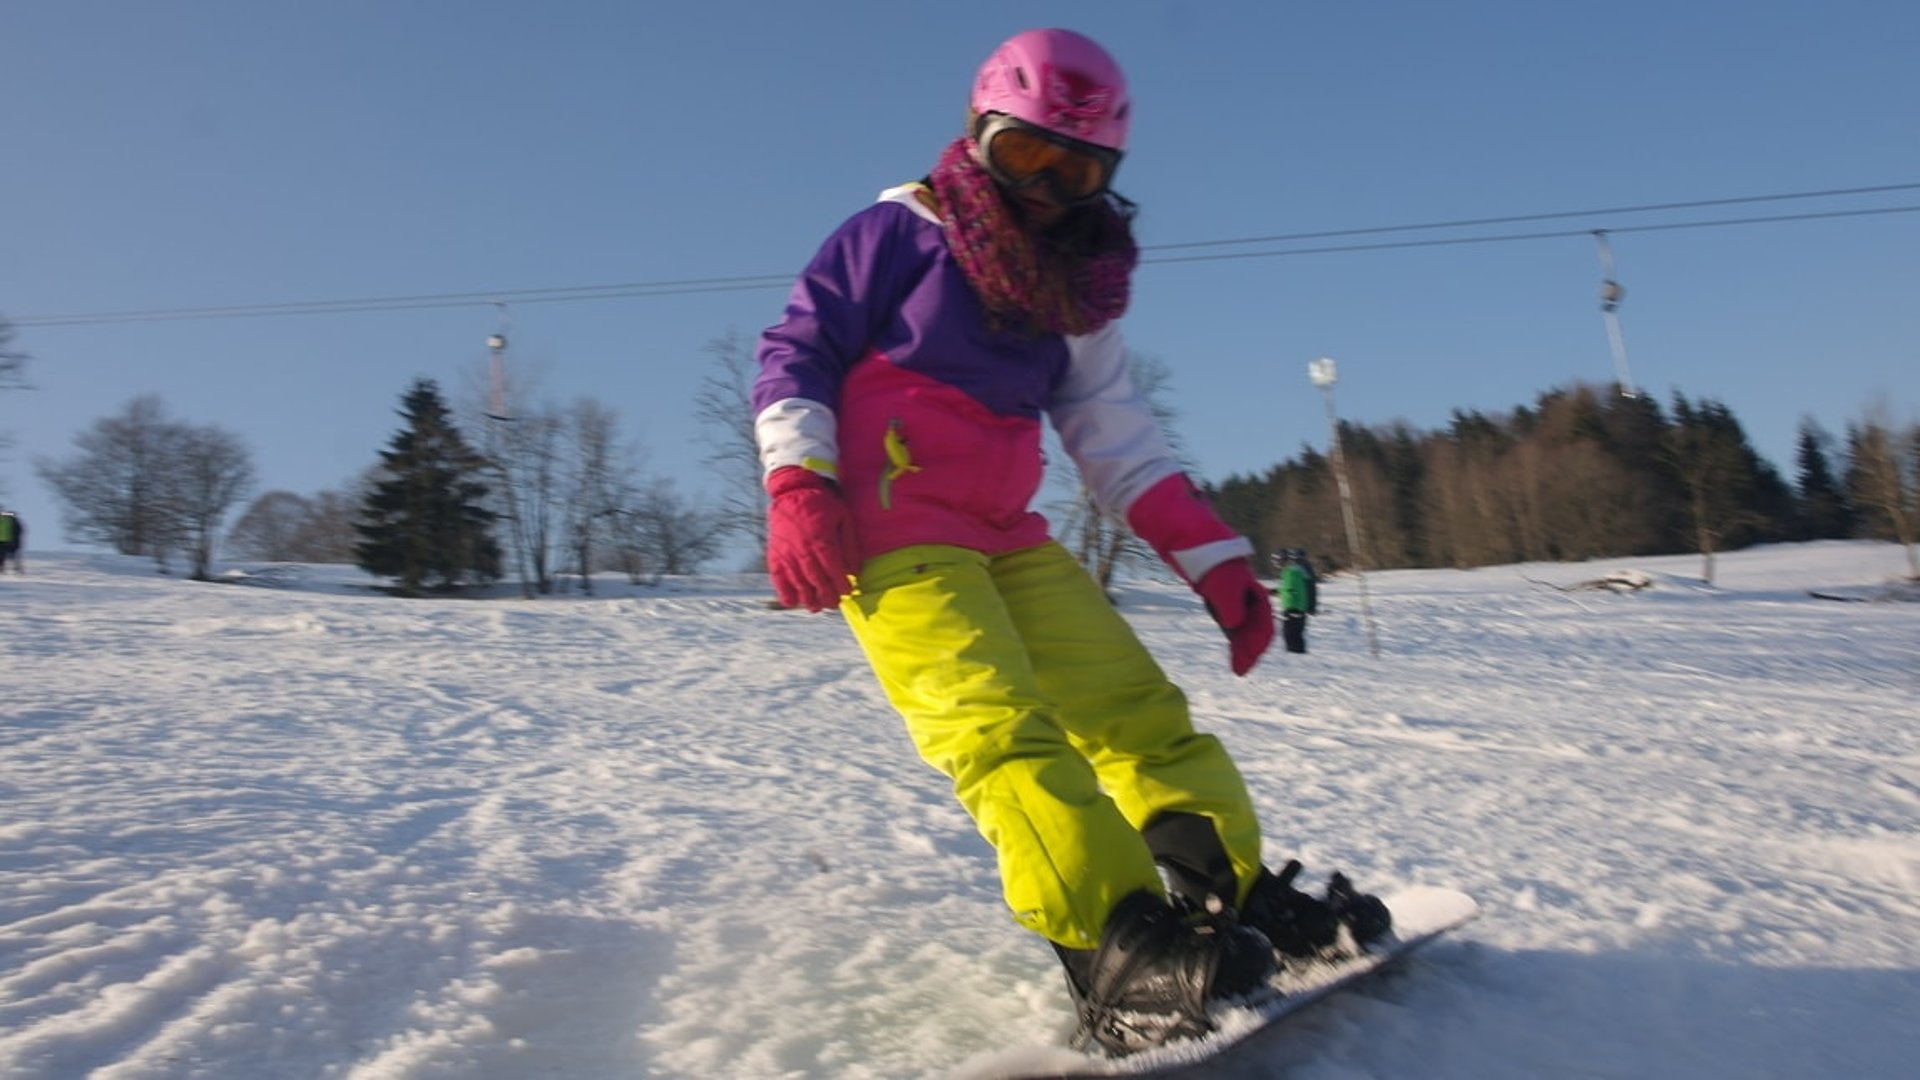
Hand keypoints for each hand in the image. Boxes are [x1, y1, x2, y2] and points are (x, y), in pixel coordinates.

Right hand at [766, 466, 860, 611]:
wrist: (792, 491)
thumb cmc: (822, 504)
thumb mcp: (843, 518)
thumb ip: (850, 545)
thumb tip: (855, 571)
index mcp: (821, 539)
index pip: (833, 568)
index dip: (840, 583)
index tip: (847, 591)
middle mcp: (802, 549)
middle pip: (816, 579)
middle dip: (826, 595)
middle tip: (833, 604)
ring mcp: (786, 553)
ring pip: (798, 581)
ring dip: (807, 598)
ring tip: (815, 607)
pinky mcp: (774, 554)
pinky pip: (778, 577)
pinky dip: (784, 591)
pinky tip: (792, 602)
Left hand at [1196, 559, 1273, 675]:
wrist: (1210, 564)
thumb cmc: (1221, 575)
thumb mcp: (1226, 591)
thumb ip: (1232, 608)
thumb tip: (1234, 626)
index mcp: (1260, 602)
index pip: (1265, 627)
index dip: (1258, 642)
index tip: (1251, 655)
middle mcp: (1255, 611)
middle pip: (1257, 637)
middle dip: (1251, 653)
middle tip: (1242, 669)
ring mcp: (1244, 615)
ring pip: (1248, 640)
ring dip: (1244, 655)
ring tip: (1239, 671)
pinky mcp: (1233, 619)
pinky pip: (1238, 638)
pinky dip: (1237, 650)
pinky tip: (1235, 662)